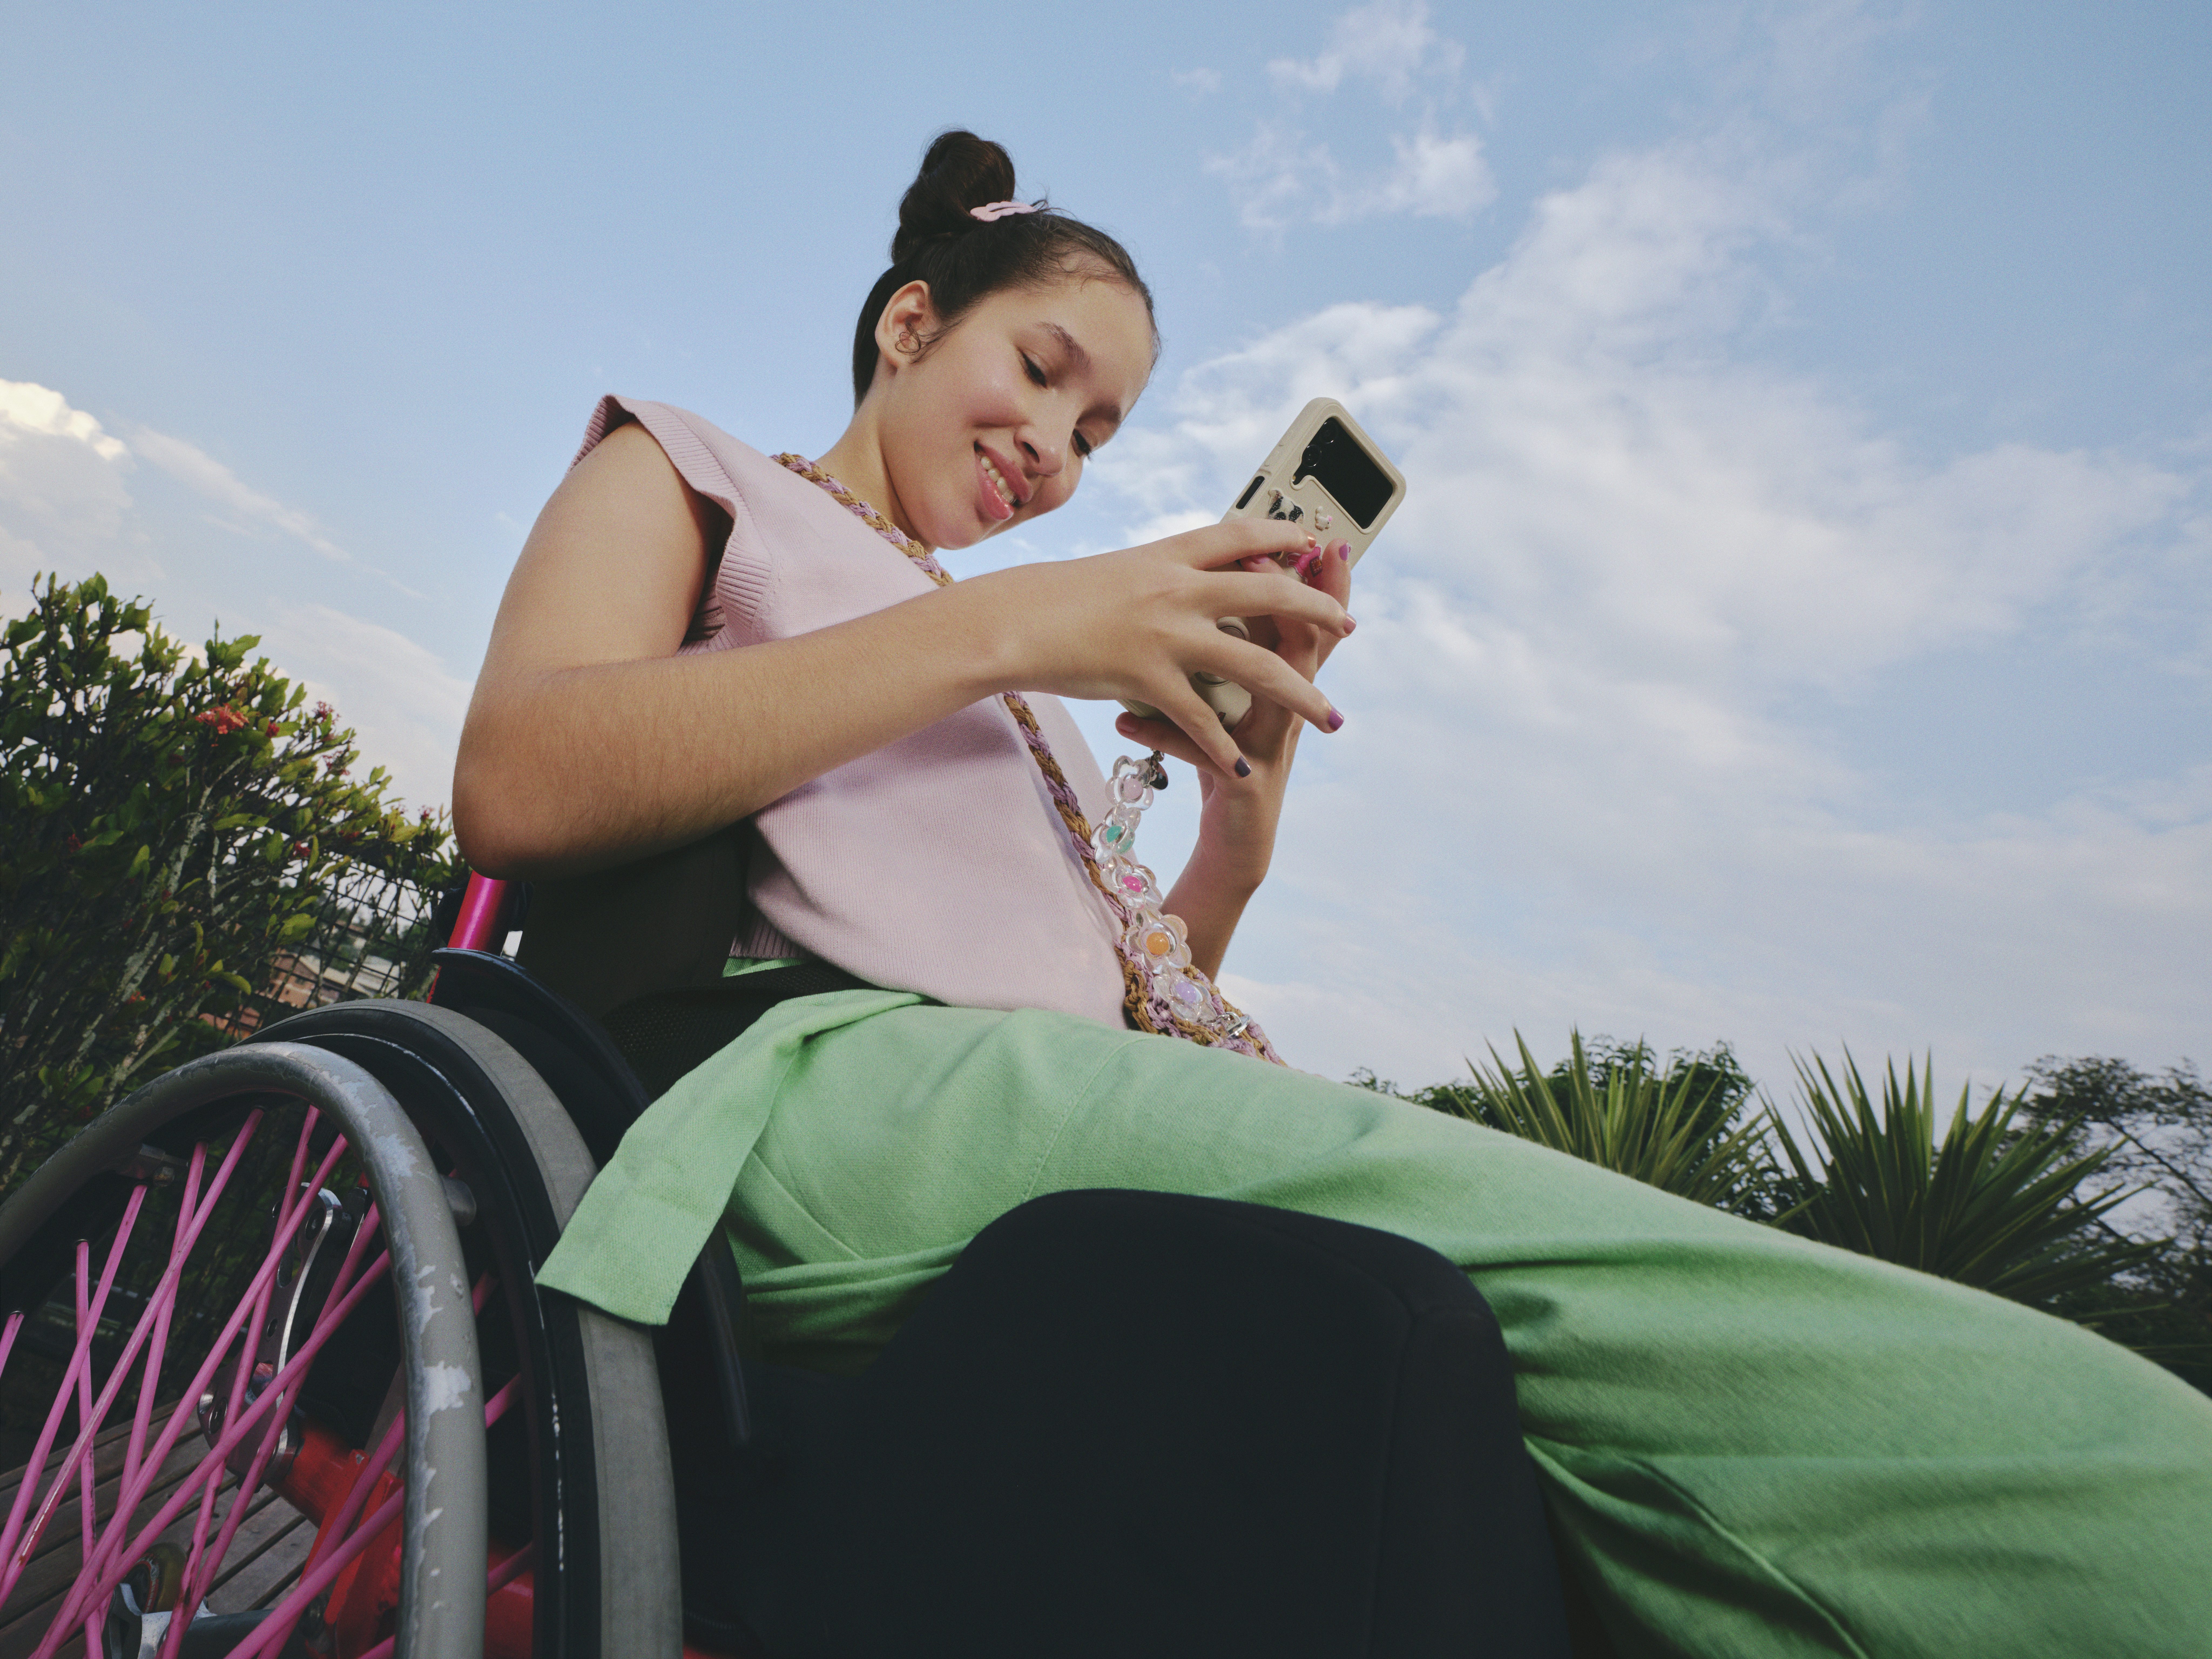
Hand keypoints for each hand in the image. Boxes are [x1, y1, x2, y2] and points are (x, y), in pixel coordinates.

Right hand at [961, 518, 1351, 781]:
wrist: (1011, 621)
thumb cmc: (1054, 598)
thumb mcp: (1118, 572)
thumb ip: (1160, 575)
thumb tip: (1188, 575)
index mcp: (1168, 554)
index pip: (1240, 535)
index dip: (1284, 538)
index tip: (1316, 544)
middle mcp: (1176, 589)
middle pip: (1268, 594)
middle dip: (1316, 612)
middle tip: (1348, 628)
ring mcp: (1166, 634)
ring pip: (1253, 664)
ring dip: (1299, 693)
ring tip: (1332, 716)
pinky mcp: (1146, 677)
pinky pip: (1199, 719)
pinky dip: (1223, 747)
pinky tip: (1242, 766)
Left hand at [1112, 537, 1354, 972]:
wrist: (1236, 833)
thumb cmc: (1225, 754)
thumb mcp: (1224, 697)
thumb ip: (1222, 649)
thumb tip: (1204, 589)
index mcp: (1275, 680)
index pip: (1300, 620)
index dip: (1311, 579)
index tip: (1311, 534)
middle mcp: (1281, 708)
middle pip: (1307, 648)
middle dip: (1310, 600)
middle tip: (1306, 555)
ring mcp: (1269, 745)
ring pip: (1274, 697)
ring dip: (1255, 661)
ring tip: (1220, 628)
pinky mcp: (1247, 781)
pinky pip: (1209, 752)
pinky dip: (1165, 734)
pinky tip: (1126, 723)